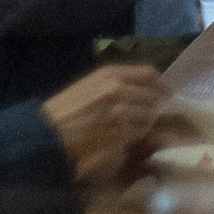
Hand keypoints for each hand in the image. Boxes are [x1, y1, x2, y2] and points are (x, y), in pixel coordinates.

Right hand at [40, 64, 168, 185]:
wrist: (47, 136)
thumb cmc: (65, 111)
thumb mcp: (89, 86)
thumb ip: (117, 83)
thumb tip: (148, 88)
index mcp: (110, 74)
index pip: (149, 74)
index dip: (160, 85)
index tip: (165, 92)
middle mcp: (118, 89)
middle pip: (153, 97)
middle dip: (154, 107)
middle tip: (149, 115)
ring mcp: (120, 112)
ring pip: (148, 117)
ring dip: (145, 124)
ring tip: (133, 129)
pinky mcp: (119, 134)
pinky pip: (139, 134)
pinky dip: (137, 138)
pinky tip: (125, 139)